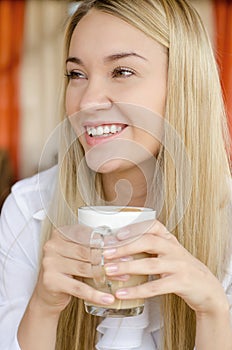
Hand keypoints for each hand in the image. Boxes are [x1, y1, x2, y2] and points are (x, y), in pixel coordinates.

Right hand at [33, 224, 114, 314]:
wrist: (48, 294)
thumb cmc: (66, 270)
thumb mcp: (77, 254)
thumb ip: (91, 246)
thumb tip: (118, 242)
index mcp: (60, 234)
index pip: (86, 235)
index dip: (106, 241)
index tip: (123, 246)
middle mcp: (52, 246)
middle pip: (87, 252)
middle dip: (109, 258)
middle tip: (126, 262)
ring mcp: (50, 263)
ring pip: (85, 268)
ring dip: (106, 274)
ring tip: (123, 277)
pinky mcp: (51, 281)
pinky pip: (79, 288)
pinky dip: (95, 294)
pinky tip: (108, 298)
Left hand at [103, 220, 228, 315]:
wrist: (206, 287)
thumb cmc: (180, 269)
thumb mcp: (168, 253)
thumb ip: (149, 249)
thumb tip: (116, 250)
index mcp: (169, 239)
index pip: (153, 225)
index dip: (135, 228)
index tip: (117, 234)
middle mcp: (173, 249)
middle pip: (148, 241)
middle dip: (125, 246)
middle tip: (106, 252)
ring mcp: (178, 265)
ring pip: (150, 264)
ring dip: (127, 267)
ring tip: (109, 271)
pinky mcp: (181, 282)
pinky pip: (155, 286)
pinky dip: (137, 290)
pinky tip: (122, 292)